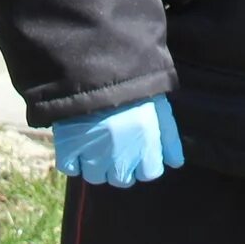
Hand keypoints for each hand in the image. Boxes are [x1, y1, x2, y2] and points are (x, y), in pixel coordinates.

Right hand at [52, 95, 183, 186]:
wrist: (95, 64)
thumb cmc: (133, 82)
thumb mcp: (158, 105)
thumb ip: (168, 137)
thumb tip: (175, 163)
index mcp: (145, 144)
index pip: (149, 173)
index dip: (144, 162)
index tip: (137, 149)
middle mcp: (120, 155)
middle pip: (121, 179)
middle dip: (119, 166)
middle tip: (115, 144)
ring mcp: (93, 154)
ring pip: (95, 176)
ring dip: (96, 164)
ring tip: (95, 142)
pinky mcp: (68, 147)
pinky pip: (70, 167)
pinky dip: (73, 160)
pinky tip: (78, 144)